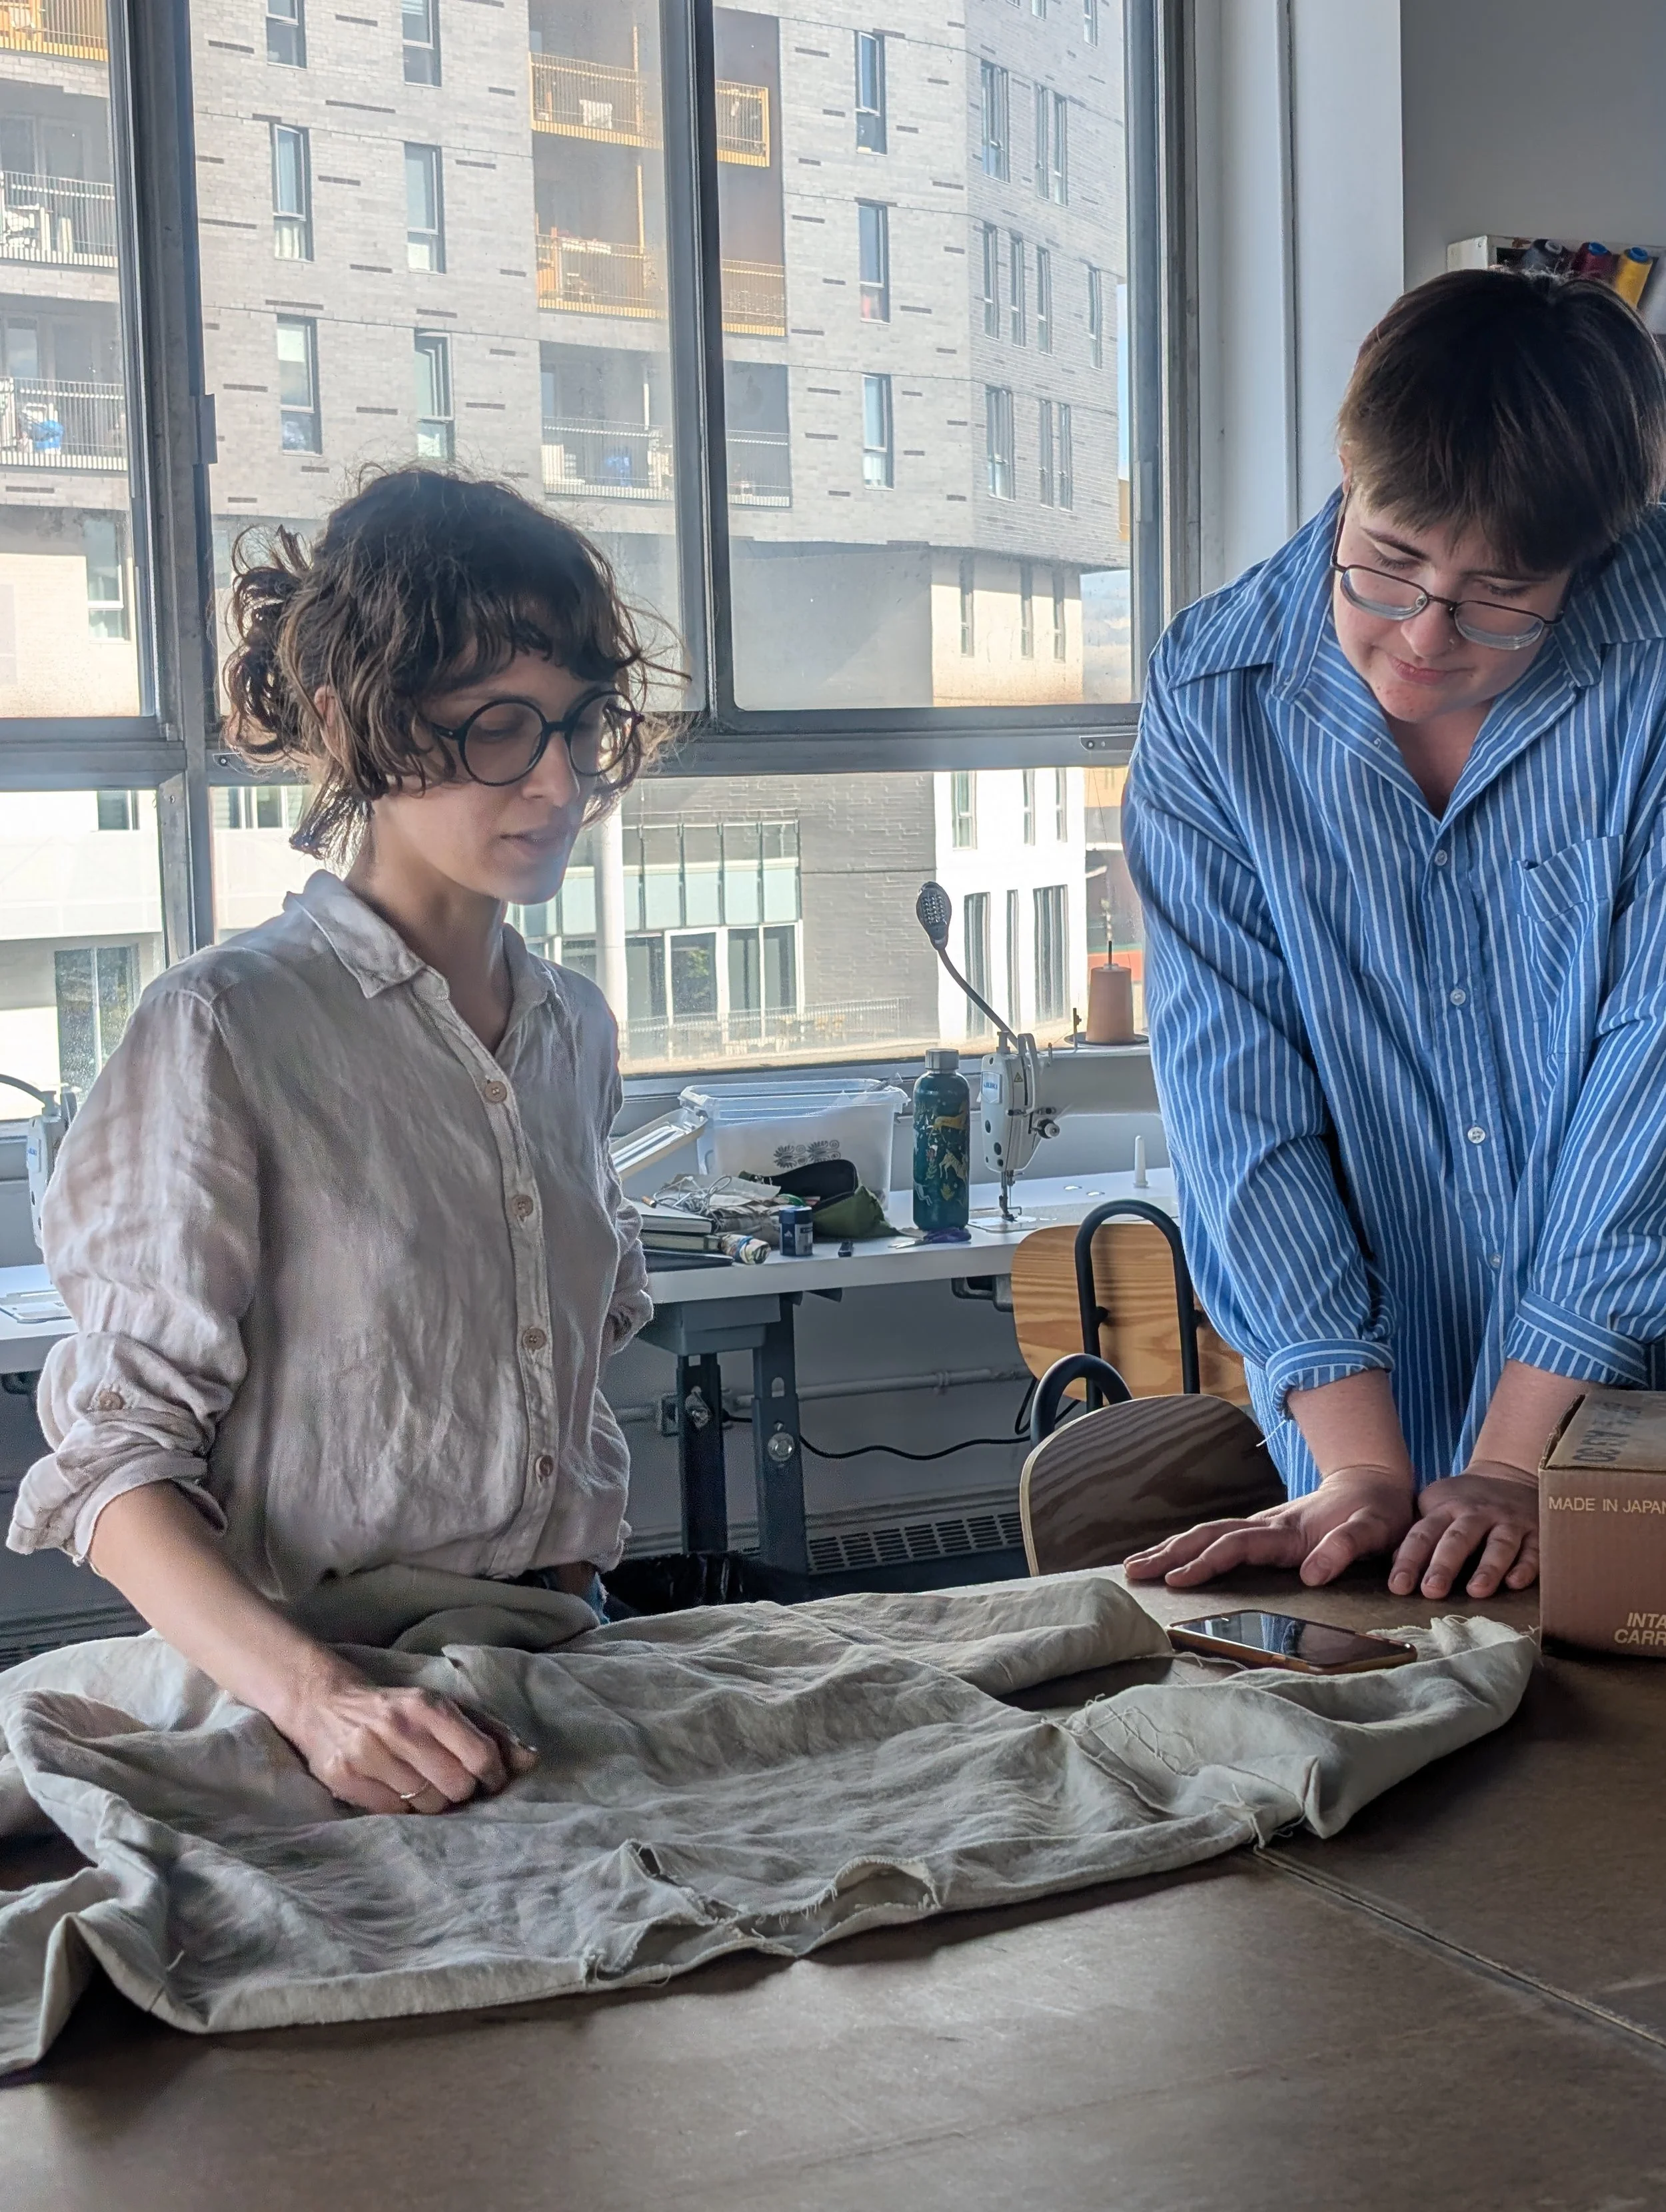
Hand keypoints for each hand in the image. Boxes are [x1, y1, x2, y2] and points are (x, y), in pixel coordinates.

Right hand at [274, 1661, 537, 1814]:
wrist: (325, 1703)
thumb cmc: (397, 1708)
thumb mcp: (442, 1708)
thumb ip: (489, 1732)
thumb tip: (531, 1760)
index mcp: (428, 1706)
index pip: (480, 1756)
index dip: (494, 1776)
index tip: (491, 1779)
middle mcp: (398, 1728)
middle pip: (456, 1786)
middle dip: (462, 1790)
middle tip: (452, 1782)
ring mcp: (368, 1754)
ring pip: (426, 1805)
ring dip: (432, 1802)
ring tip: (421, 1784)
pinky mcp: (344, 1778)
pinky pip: (393, 1814)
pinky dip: (402, 1809)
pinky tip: (396, 1789)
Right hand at [1124, 1464, 1415, 1588]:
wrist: (1376, 1482)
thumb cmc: (1378, 1511)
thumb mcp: (1374, 1529)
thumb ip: (1345, 1547)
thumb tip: (1311, 1574)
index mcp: (1289, 1530)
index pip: (1237, 1545)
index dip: (1207, 1562)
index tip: (1177, 1579)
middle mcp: (1268, 1525)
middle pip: (1210, 1535)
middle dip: (1170, 1553)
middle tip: (1133, 1572)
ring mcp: (1264, 1526)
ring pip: (1208, 1534)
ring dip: (1172, 1549)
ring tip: (1137, 1565)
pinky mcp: (1264, 1532)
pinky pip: (1219, 1538)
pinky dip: (1190, 1547)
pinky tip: (1172, 1558)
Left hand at [1387, 1460, 1538, 1600]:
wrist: (1508, 1473)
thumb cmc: (1463, 1502)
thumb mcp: (1434, 1507)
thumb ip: (1419, 1536)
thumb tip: (1396, 1567)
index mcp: (1446, 1509)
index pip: (1423, 1535)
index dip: (1409, 1560)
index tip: (1398, 1586)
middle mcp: (1477, 1515)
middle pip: (1458, 1539)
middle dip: (1444, 1565)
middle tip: (1432, 1590)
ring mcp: (1508, 1522)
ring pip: (1499, 1545)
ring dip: (1488, 1568)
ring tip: (1477, 1591)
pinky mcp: (1535, 1531)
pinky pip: (1533, 1549)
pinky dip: (1526, 1566)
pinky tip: (1516, 1583)